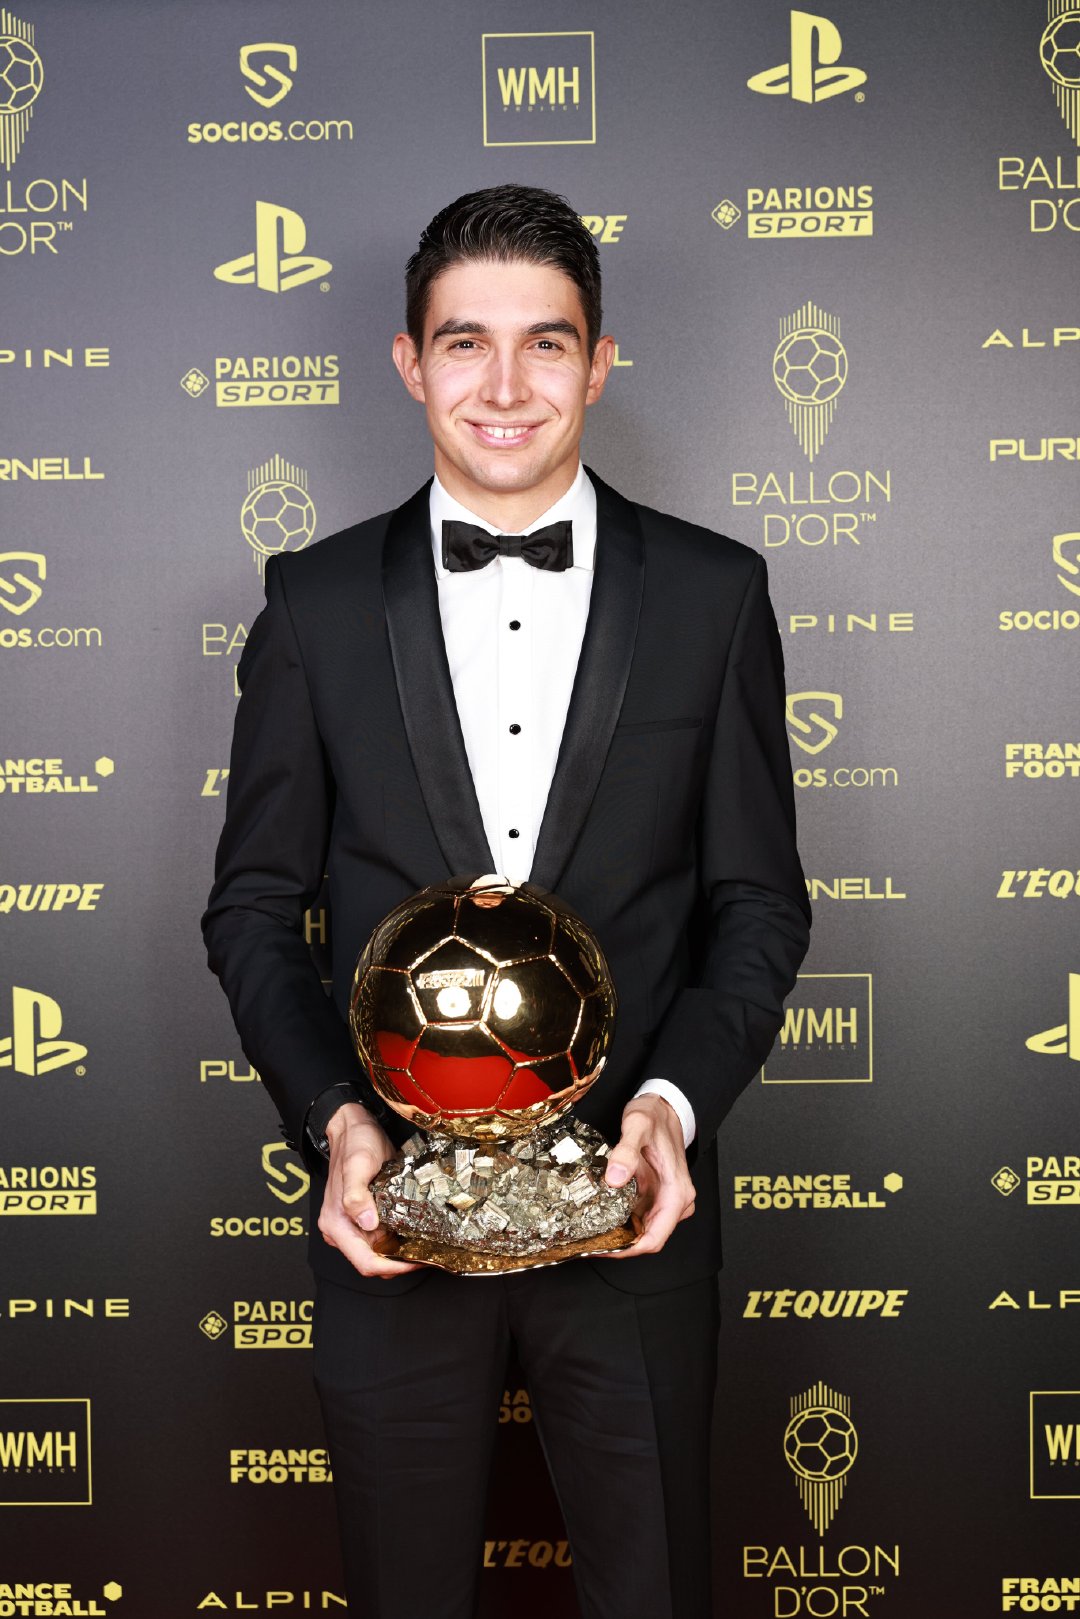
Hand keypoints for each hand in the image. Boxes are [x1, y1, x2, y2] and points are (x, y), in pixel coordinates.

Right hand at [316, 1103, 421, 1277]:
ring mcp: (353, 1224)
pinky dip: (398, 1239)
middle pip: (373, 1261)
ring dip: (401, 1252)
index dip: (392, 1267)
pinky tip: (416, 1231)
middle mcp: (342, 1229)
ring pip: (379, 1251)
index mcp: (336, 1223)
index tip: (417, 1261)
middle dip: (400, 1262)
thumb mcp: (357, 1165)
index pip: (365, 1262)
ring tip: (427, 1244)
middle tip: (429, 1254)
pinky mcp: (364, 1217)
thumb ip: (356, 1194)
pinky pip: (382, 1237)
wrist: (353, 1127)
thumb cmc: (354, 1142)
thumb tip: (366, 1222)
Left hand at [601, 1093, 695, 1257]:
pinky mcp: (657, 1194)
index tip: (604, 1248)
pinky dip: (622, 1220)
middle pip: (648, 1238)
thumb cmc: (655, 1116)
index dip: (629, 1250)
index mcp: (677, 1192)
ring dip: (620, 1234)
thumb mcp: (637, 1126)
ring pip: (644, 1229)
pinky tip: (602, 1216)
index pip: (655, 1238)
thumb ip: (626, 1152)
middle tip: (589, 1242)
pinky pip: (640, 1216)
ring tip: (590, 1232)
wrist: (665, 1106)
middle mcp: (676, 1200)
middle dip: (620, 1244)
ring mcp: (666, 1198)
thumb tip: (615, 1179)